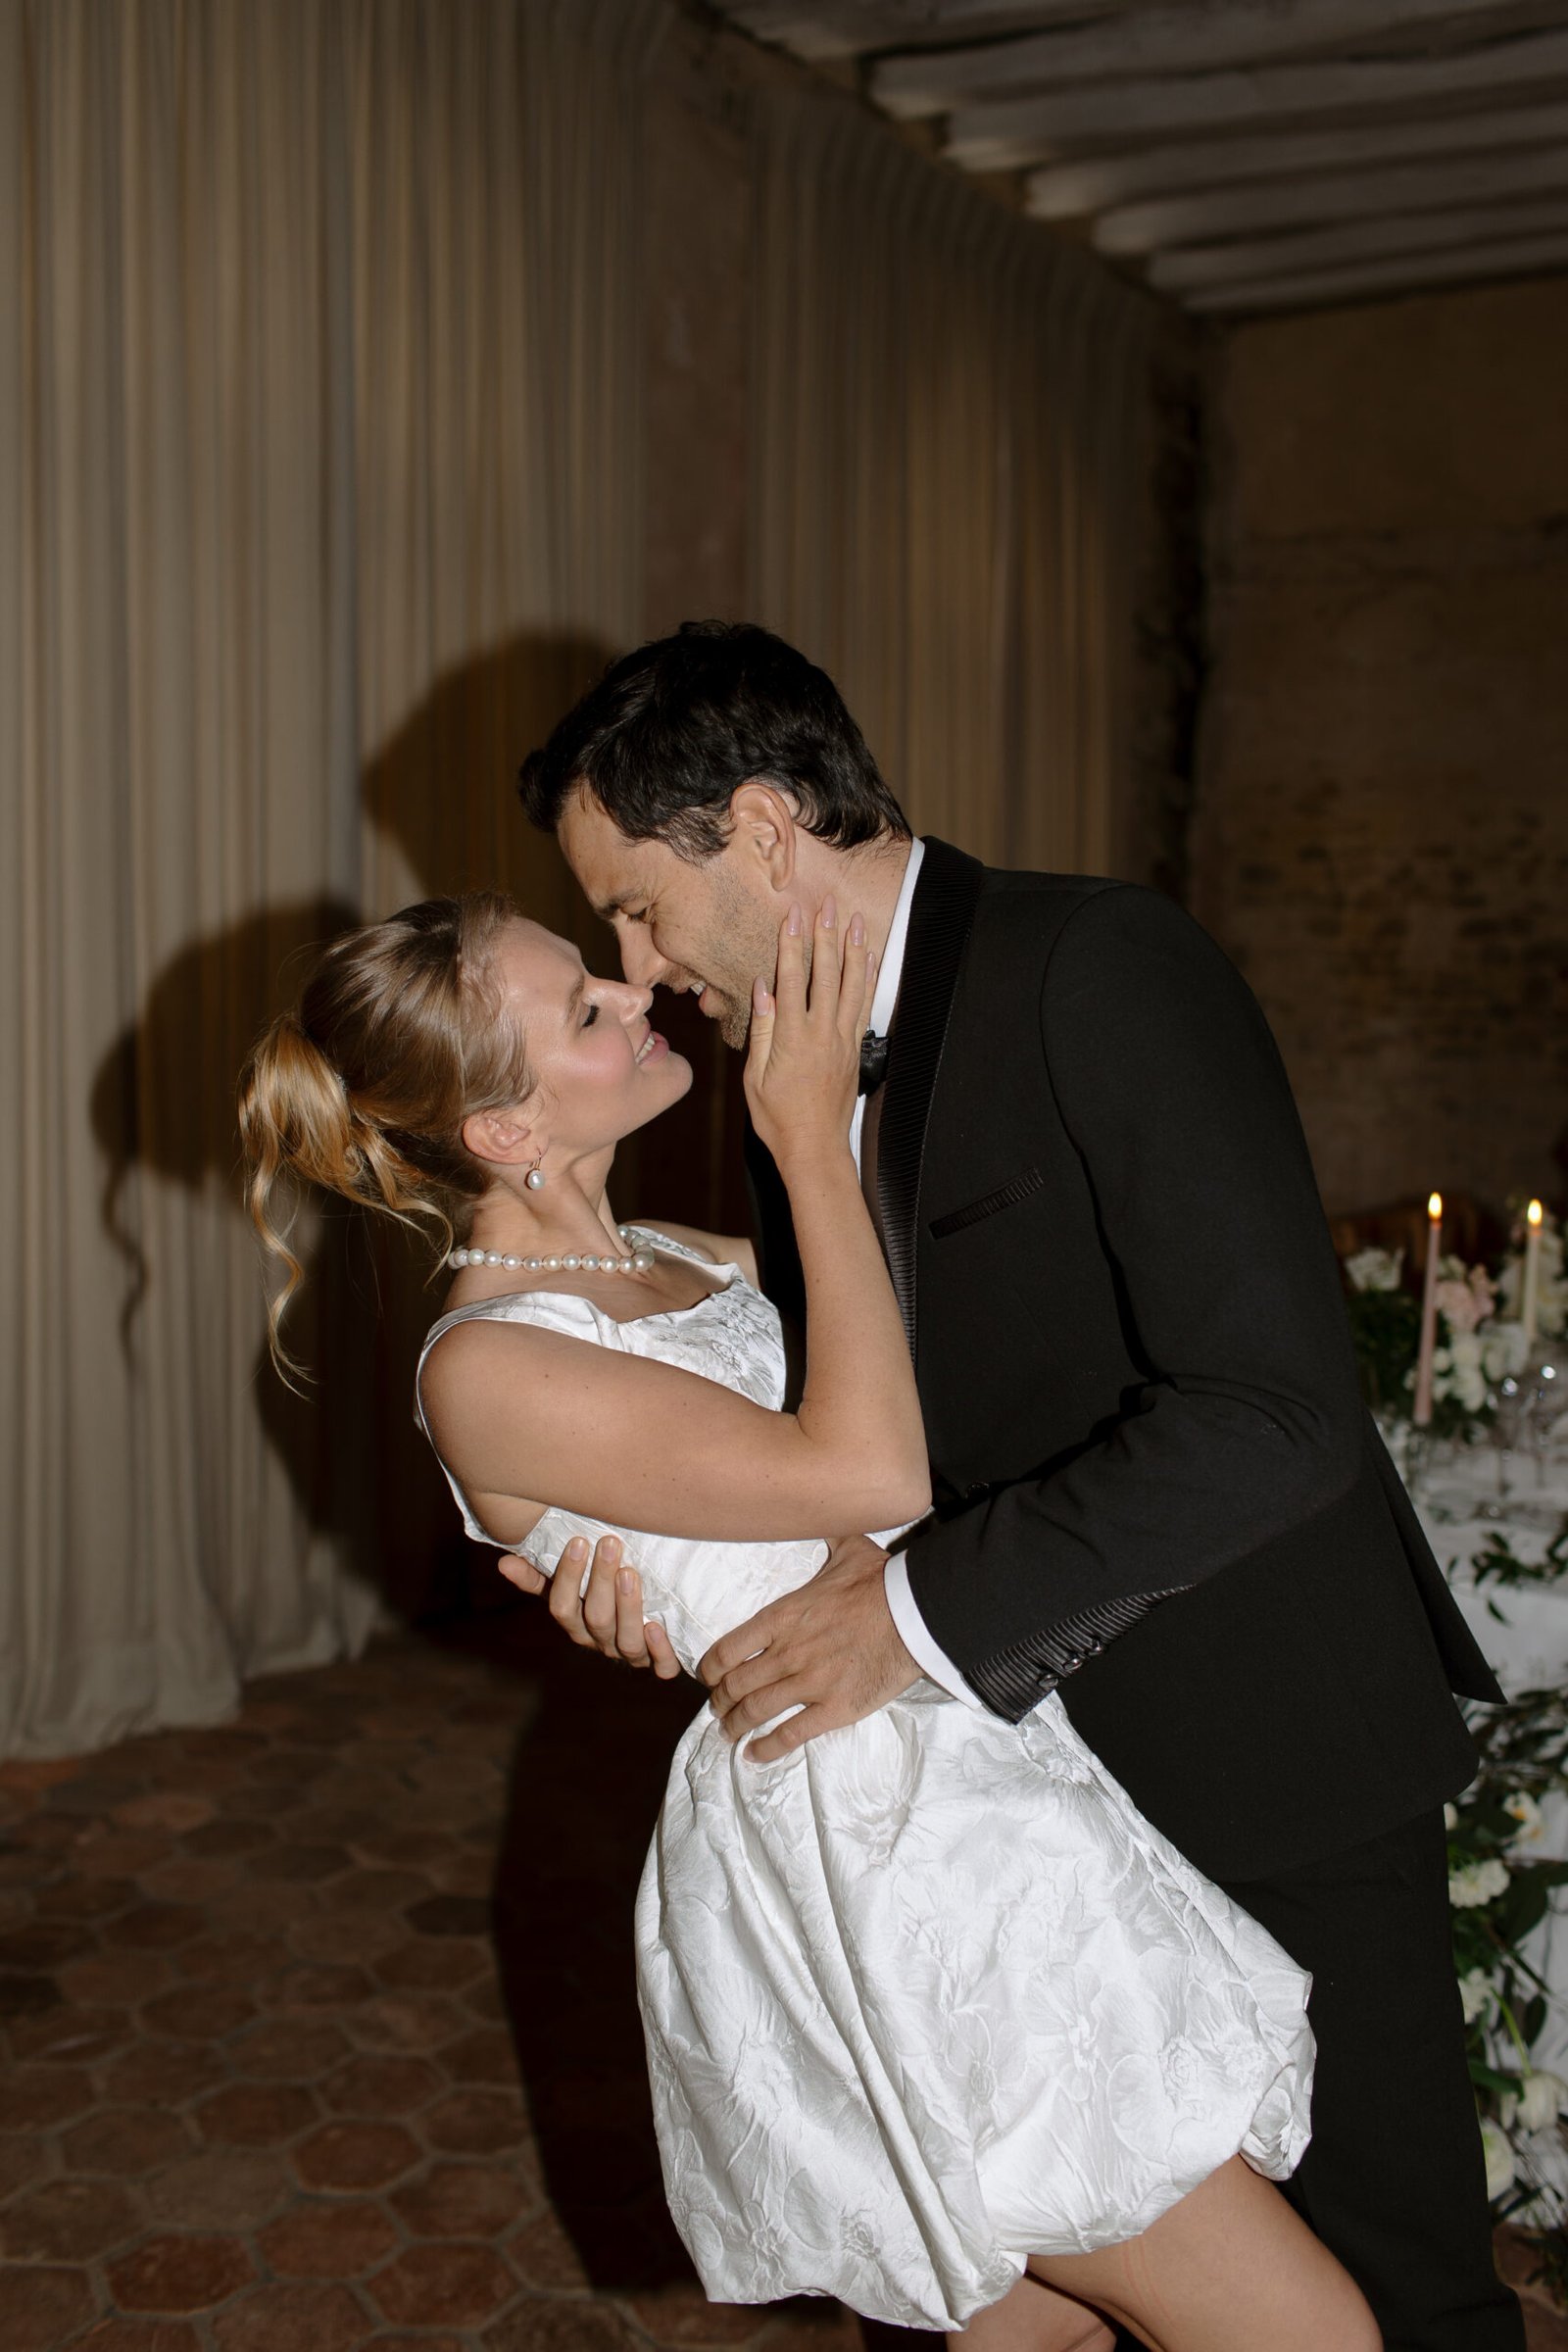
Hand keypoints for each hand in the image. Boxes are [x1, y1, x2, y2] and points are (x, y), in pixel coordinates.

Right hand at [500, 1534, 680, 1676]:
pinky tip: (657, 1627)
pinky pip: (660, 1666)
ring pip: (627, 1640)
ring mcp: (630, 1654)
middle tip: (610, 1544)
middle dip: (602, 1581)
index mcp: (577, 1624)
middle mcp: (601, 1641)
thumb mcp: (568, 1589)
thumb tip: (503, 1563)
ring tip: (630, 1573)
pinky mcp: (660, 1663)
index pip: (562, 1607)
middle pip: (596, 1618)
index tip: (578, 1541)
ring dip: (628, 1607)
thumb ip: (538, 1578)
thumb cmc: (601, 1599)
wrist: (654, 1627)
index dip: (568, 1577)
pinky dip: (659, 1649)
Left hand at [698, 1533, 918, 1761]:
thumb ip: (826, 1536)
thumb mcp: (846, 1549)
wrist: (913, 1615)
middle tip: (718, 1708)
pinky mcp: (834, 1709)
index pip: (727, 1649)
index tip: (709, 1677)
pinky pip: (790, 1735)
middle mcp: (786, 1653)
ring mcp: (809, 1683)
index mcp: (781, 1618)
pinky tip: (755, 1754)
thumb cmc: (879, 1582)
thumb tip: (823, 1510)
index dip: (710, 1669)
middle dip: (720, 1701)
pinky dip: (767, 1748)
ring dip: (736, 1725)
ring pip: (756, 1712)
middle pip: (736, 1685)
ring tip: (729, 1733)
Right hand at [744, 895, 874, 1171]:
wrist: (814, 1148)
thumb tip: (763, 988)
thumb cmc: (776, 1117)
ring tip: (855, 920)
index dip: (792, 945)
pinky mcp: (853, 1049)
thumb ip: (761, 1030)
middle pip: (825, 975)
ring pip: (851, 986)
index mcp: (791, 1038)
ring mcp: (842, 1040)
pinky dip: (867, 980)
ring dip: (853, 950)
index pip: (791, 980)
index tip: (793, 915)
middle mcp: (821, 1034)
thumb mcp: (755, 1077)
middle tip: (827, 904)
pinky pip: (863, 1007)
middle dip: (825, 936)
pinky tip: (869, 959)